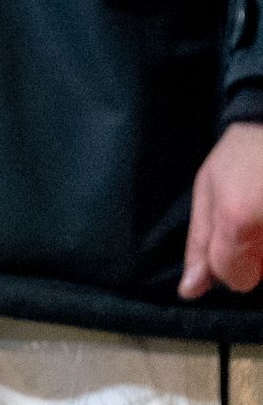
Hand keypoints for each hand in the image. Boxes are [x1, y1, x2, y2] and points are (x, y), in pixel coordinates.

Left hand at [183, 122, 262, 296]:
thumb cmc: (244, 154)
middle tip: (259, 216)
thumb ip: (200, 242)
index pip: (235, 277)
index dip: (230, 262)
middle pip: (261, 278)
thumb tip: (190, 291)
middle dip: (258, 258)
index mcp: (239, 217)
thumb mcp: (208, 188)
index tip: (237, 235)